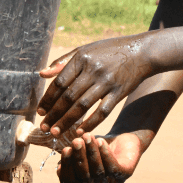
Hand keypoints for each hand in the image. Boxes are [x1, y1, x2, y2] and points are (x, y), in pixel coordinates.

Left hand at [37, 35, 154, 135]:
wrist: (142, 51)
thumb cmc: (110, 50)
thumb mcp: (86, 49)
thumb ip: (63, 61)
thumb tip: (41, 74)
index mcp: (83, 58)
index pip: (60, 82)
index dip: (48, 99)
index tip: (40, 112)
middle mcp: (94, 70)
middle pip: (68, 97)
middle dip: (54, 114)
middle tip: (44, 127)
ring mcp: (107, 81)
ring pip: (82, 106)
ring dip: (67, 121)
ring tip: (56, 132)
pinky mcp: (119, 92)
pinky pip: (103, 111)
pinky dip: (91, 123)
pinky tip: (81, 131)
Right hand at [58, 132, 142, 182]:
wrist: (125, 139)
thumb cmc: (100, 146)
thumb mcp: (84, 149)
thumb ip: (74, 154)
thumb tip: (65, 152)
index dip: (67, 168)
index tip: (65, 150)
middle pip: (84, 177)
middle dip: (79, 158)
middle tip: (76, 141)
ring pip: (98, 171)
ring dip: (92, 153)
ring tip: (88, 136)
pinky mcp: (125, 174)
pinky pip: (113, 167)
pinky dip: (105, 154)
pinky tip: (101, 142)